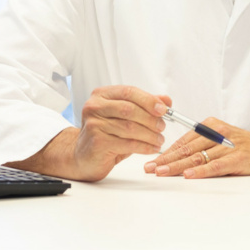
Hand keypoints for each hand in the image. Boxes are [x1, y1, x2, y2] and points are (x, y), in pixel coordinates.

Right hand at [7, 85, 170, 181]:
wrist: (83, 157)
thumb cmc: (106, 135)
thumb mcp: (125, 117)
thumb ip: (145, 106)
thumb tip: (166, 100)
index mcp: (102, 95)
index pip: (129, 92)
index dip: (149, 100)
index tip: (164, 109)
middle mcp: (94, 107)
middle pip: (130, 109)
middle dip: (151, 119)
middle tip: (162, 127)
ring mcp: (94, 124)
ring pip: (130, 127)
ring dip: (150, 135)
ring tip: (159, 140)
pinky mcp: (97, 142)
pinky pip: (128, 143)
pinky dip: (144, 146)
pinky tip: (151, 149)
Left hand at [144, 119, 249, 181]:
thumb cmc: (243, 146)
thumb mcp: (220, 139)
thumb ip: (201, 145)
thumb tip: (174, 158)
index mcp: (211, 126)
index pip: (184, 140)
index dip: (166, 152)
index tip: (152, 161)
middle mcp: (217, 133)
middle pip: (187, 148)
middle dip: (166, 160)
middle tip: (150, 168)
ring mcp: (228, 145)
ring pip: (197, 157)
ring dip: (177, 166)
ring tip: (162, 173)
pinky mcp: (238, 158)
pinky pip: (216, 165)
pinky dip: (201, 171)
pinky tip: (189, 175)